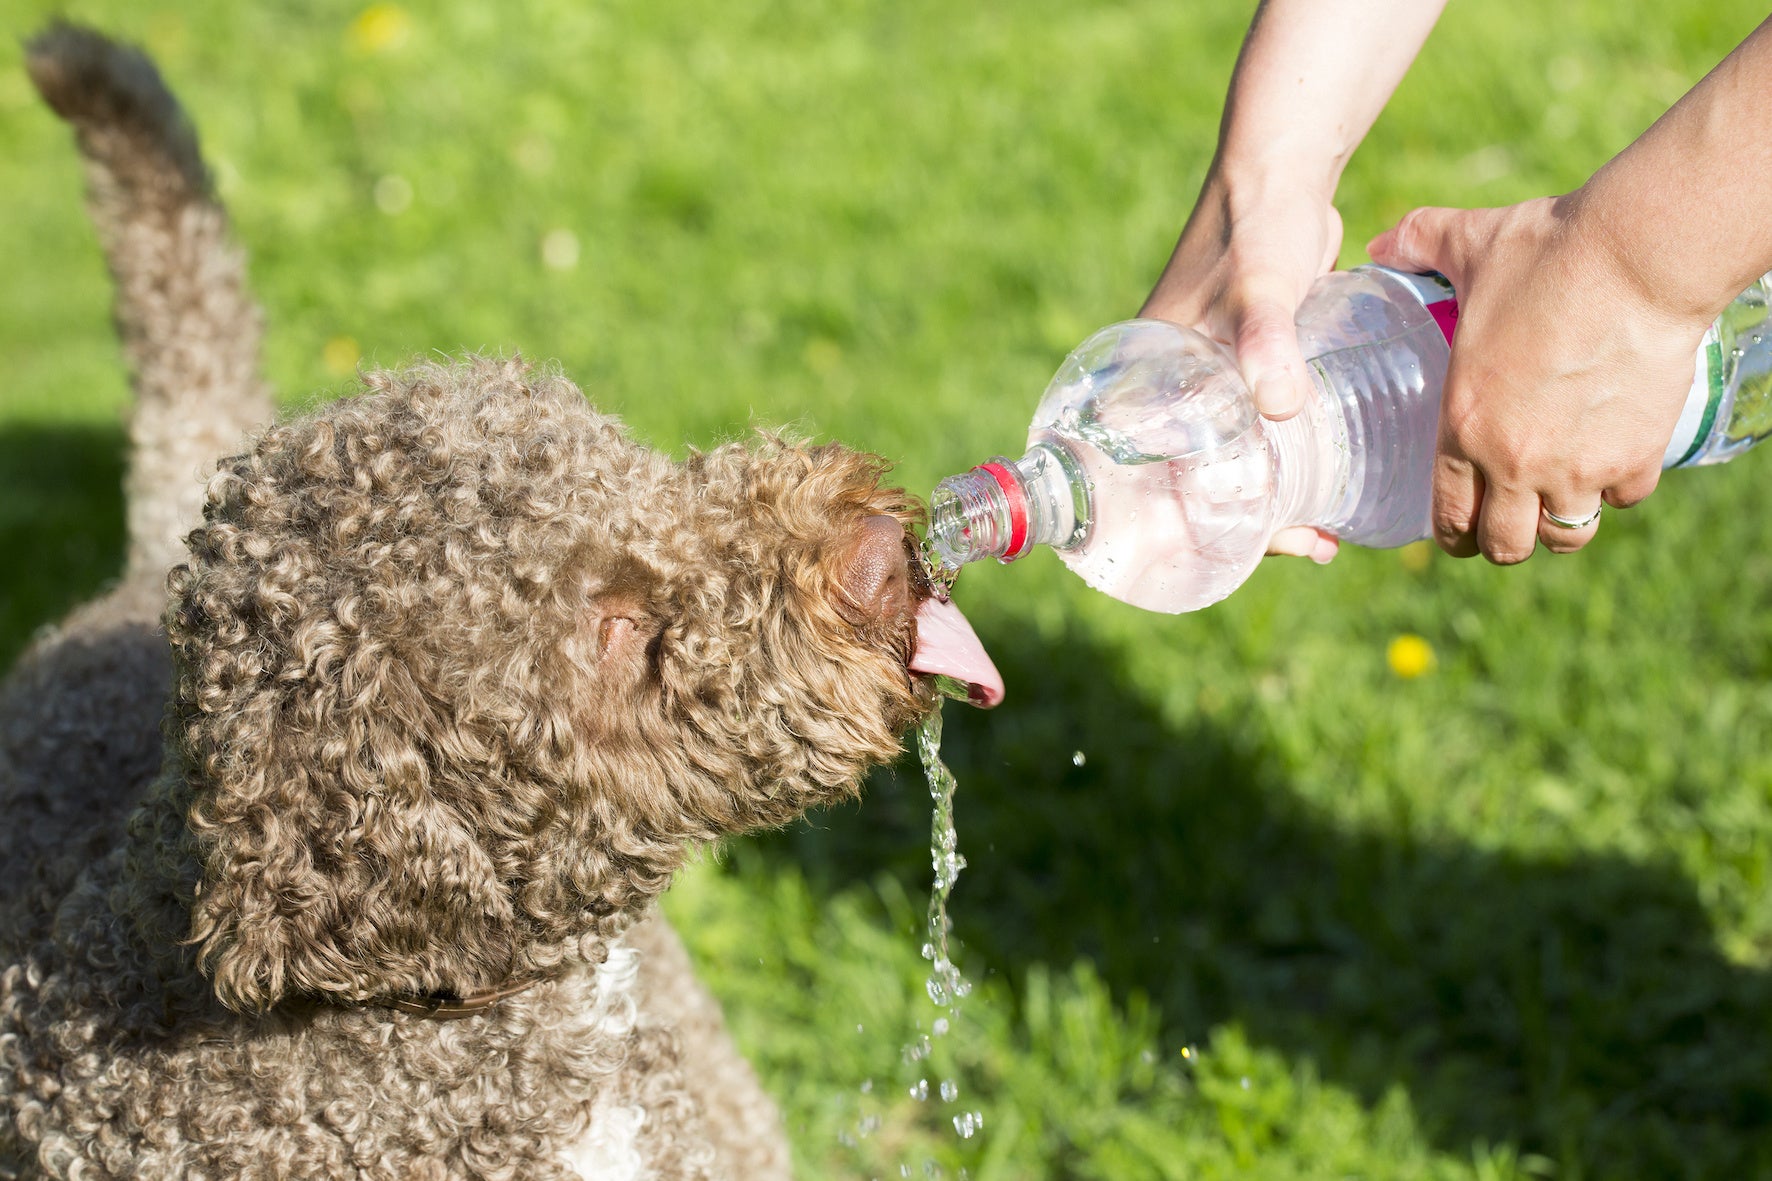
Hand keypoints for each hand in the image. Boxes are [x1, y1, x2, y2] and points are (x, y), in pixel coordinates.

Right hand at [1142, 169, 1342, 563]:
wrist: (1282, 173)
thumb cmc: (1256, 229)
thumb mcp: (1259, 290)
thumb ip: (1266, 341)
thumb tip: (1280, 410)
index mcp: (1142, 386)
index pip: (1143, 479)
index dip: (1181, 527)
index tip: (1238, 553)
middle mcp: (1168, 394)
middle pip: (1193, 484)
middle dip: (1245, 527)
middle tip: (1307, 546)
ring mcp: (1210, 386)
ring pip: (1233, 466)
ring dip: (1273, 504)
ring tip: (1326, 534)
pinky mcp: (1249, 374)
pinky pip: (1260, 439)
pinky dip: (1288, 469)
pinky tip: (1332, 485)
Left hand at [1368, 195, 1710, 562]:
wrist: (1638, 254)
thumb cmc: (1547, 251)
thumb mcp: (1468, 244)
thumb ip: (1418, 244)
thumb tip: (1379, 241)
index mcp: (1464, 425)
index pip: (1447, 516)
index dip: (1452, 533)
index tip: (1460, 531)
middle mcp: (1515, 461)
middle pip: (1505, 546)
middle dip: (1504, 541)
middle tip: (1510, 522)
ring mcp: (1578, 465)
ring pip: (1566, 535)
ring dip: (1561, 523)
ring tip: (1560, 501)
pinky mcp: (1636, 454)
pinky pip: (1624, 497)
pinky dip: (1619, 487)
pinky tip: (1614, 461)